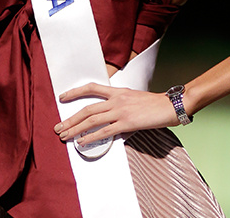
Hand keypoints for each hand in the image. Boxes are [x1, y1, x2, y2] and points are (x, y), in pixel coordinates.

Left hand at [53, 83, 177, 145]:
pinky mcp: (127, 123)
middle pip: (87, 109)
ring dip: (75, 129)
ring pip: (91, 120)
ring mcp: (121, 111)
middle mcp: (116, 99)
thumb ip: (120, 105)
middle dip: (70, 119)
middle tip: (58, 127)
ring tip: (65, 136)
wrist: (171, 105)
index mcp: (117, 91)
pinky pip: (104, 131)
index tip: (62, 97)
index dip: (75, 92)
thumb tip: (110, 118)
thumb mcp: (134, 98)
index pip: (91, 88)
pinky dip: (91, 138)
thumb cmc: (155, 104)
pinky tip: (82, 143)